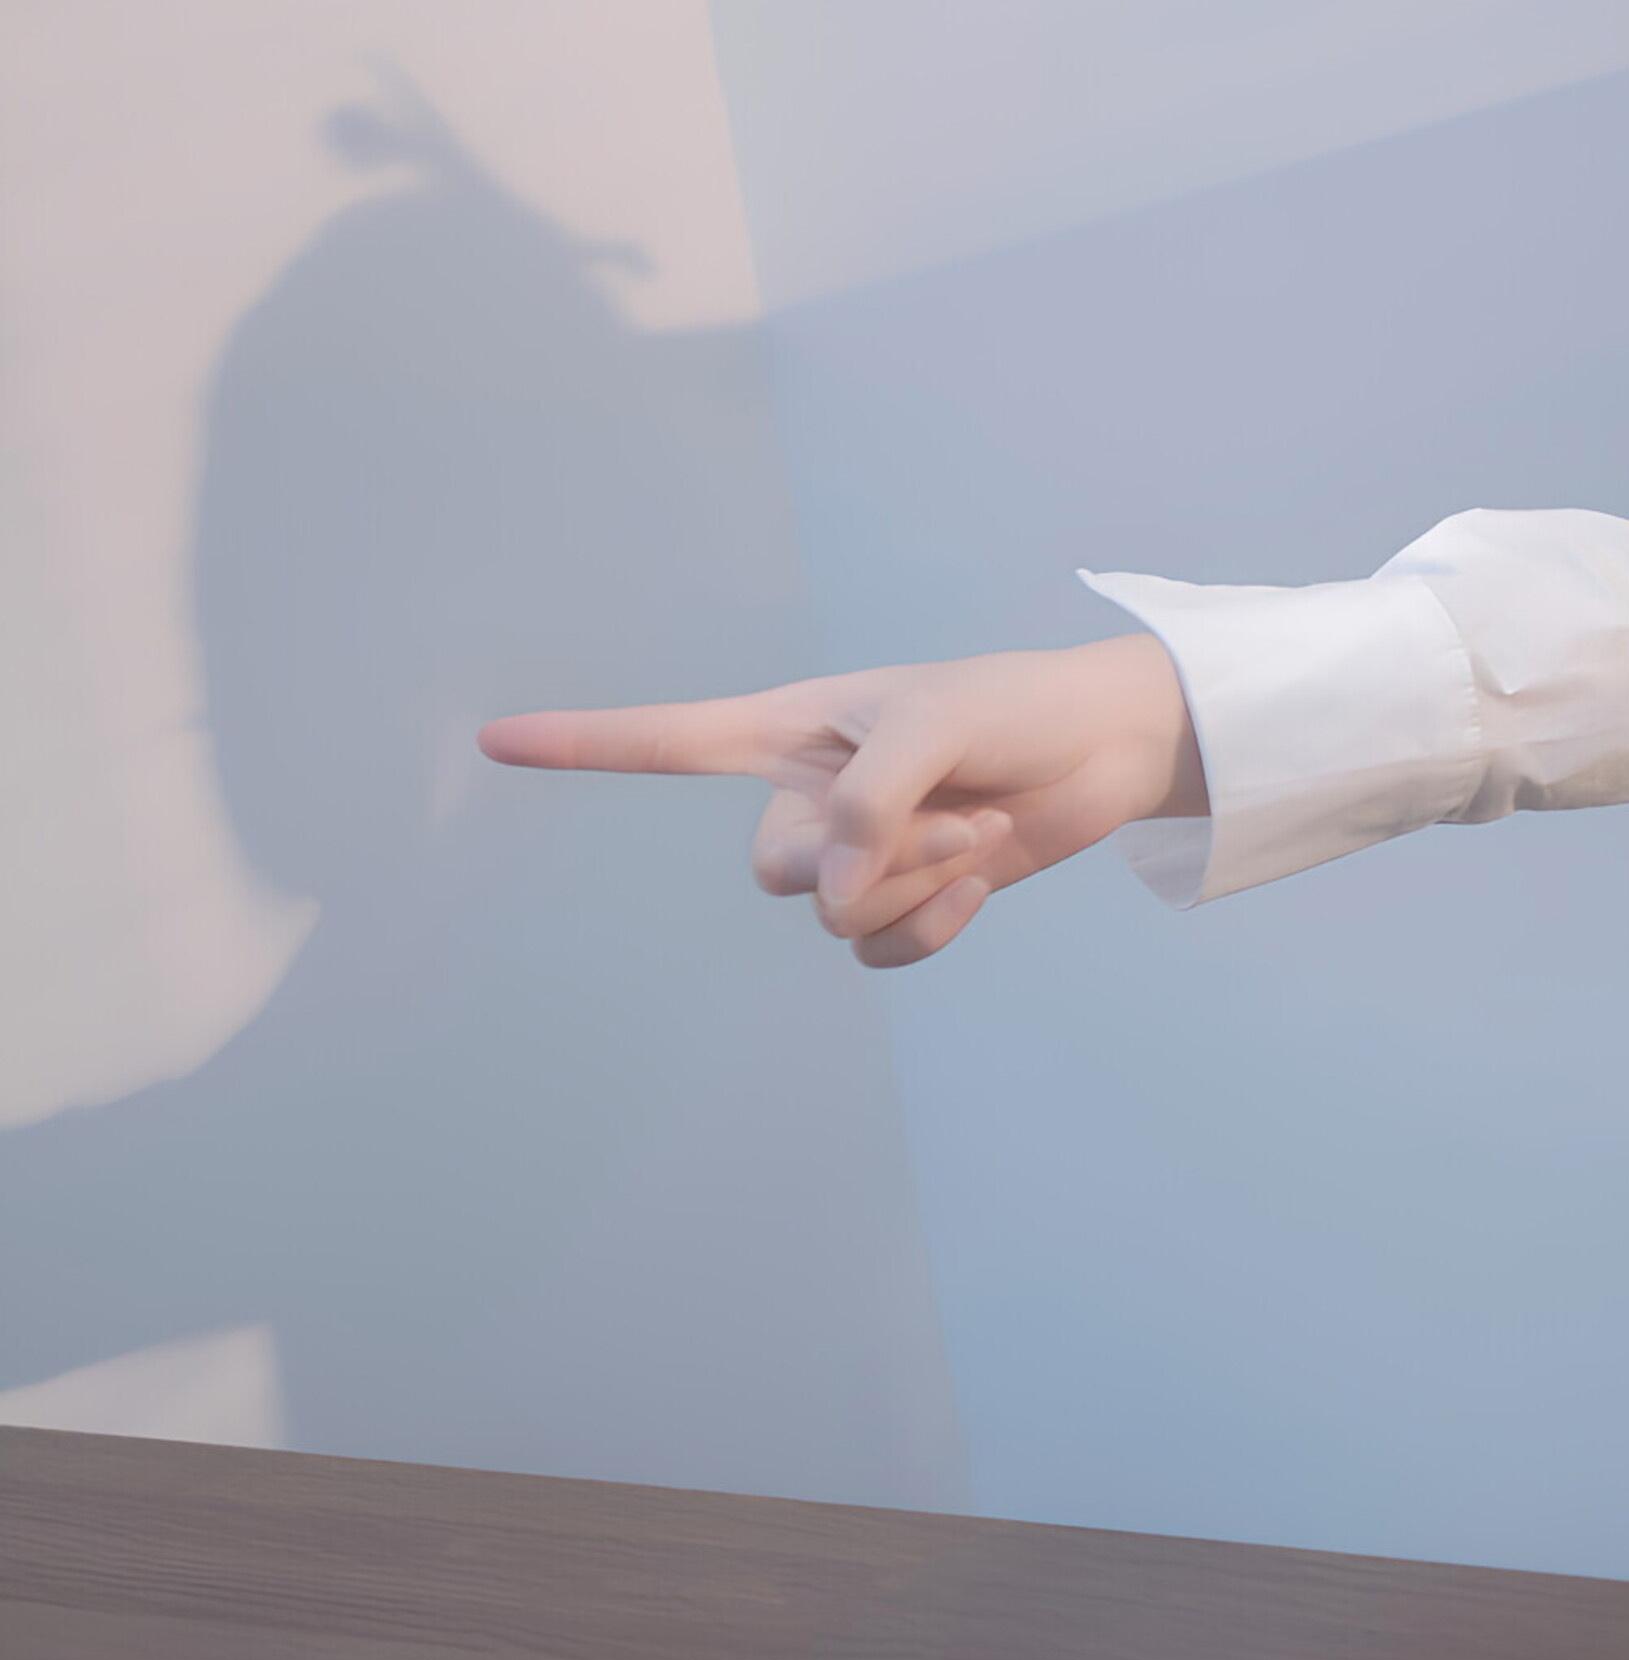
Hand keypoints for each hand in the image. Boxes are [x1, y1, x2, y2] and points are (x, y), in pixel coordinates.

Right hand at [479, 637, 1205, 967]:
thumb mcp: (930, 726)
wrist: (1106, 749)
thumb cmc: (1012, 708)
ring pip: (833, 915)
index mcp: (792, 729)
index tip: (492, 739)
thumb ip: (867, 803)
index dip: (583, 744)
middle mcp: (809, 797)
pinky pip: (882, 950)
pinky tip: (981, 883)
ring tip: (980, 829)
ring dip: (915, 883)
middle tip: (950, 810)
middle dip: (864, 854)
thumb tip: (830, 893)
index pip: (668, 740)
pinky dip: (935, 928)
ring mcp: (857, 856)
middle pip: (772, 868)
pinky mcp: (907, 901)